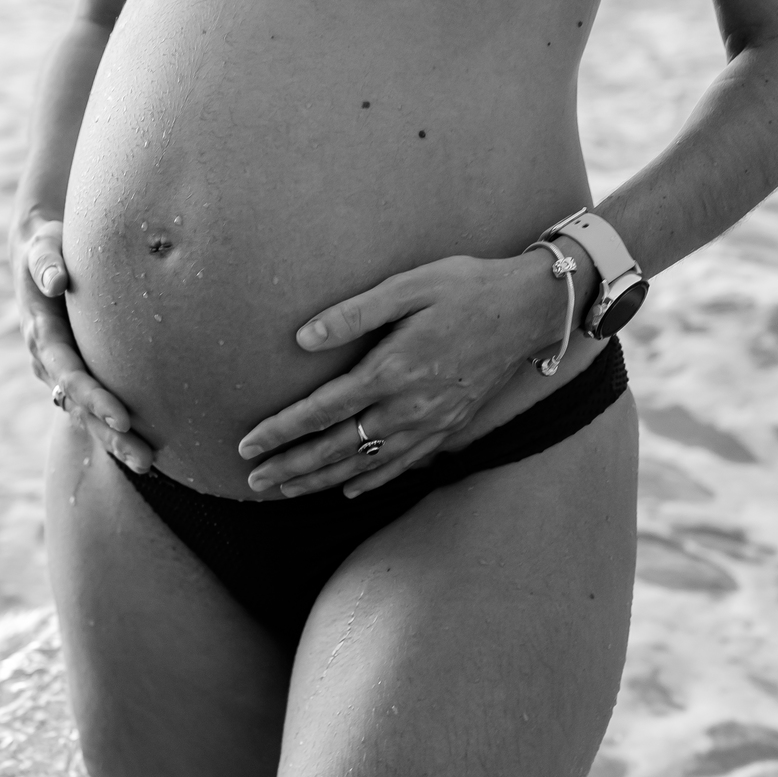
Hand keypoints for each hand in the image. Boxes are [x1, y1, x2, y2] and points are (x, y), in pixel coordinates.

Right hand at [11, 215, 153, 473]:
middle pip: (81, 406)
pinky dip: (114, 428)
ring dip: (114, 441)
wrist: (38, 257)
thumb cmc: (46, 245)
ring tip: (148, 464)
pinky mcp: (76, 374)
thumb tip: (57, 280)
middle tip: (144, 459)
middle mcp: (49, 361)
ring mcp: (60, 372)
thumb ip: (46, 261)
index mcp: (42, 334)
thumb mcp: (41, 245)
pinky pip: (93, 407)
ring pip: (87, 414)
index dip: (95, 398)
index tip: (124, 418)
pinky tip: (144, 447)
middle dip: (110, 434)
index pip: (70, 374)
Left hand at [238, 253, 560, 496]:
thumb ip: (354, 313)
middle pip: (337, 448)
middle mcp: (408, 407)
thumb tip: (303, 338)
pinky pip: (402, 464)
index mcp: (392, 369)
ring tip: (285, 491)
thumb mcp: (408, 286)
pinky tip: (347, 490)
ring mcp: (430, 423)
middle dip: (291, 467)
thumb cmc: (466, 288)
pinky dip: (371, 480)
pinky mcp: (448, 428)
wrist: (530, 310)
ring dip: (320, 481)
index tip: (247, 446)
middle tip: (253, 482)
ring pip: (366, 464)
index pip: (322, 411)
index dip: (281, 431)